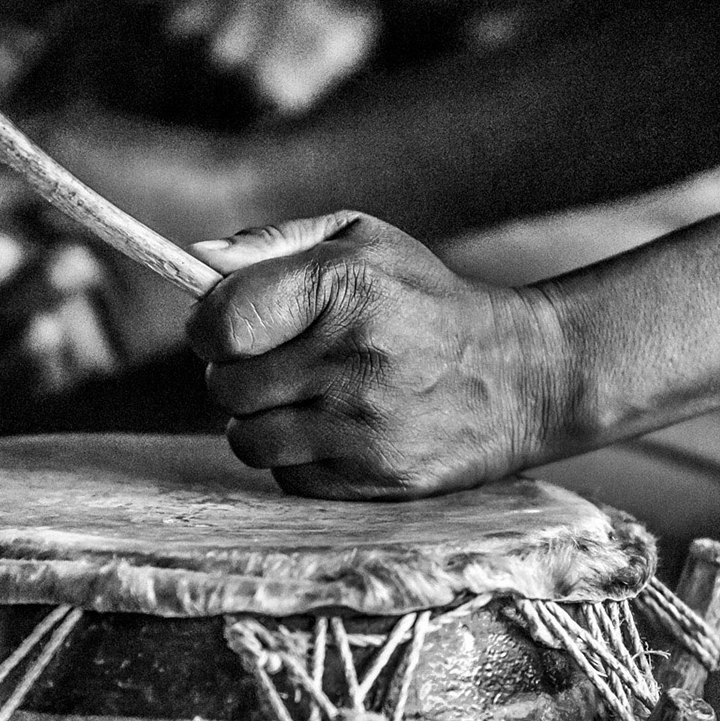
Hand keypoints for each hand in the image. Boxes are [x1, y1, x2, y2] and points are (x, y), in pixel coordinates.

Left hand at [186, 211, 566, 499]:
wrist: (523, 374)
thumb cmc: (423, 298)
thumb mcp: (360, 242)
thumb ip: (272, 244)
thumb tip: (197, 258)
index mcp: (342, 287)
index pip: (220, 325)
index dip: (211, 329)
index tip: (230, 330)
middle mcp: (353, 358)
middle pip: (225, 387)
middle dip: (239, 375)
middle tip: (282, 363)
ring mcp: (364, 426)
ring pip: (249, 441)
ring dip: (264, 422)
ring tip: (308, 399)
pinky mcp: (375, 478)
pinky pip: (288, 478)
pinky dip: (299, 459)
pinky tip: (338, 431)